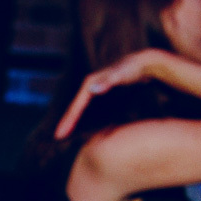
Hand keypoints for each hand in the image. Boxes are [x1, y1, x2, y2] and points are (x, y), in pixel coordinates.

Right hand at [52, 49, 175, 139]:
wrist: (143, 63)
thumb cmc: (132, 68)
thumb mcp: (121, 74)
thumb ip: (108, 81)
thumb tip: (92, 89)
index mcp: (90, 83)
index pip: (76, 105)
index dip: (68, 119)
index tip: (60, 133)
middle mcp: (90, 87)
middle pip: (75, 107)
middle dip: (67, 121)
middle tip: (57, 137)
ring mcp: (96, 91)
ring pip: (81, 109)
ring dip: (74, 120)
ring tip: (65, 135)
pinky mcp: (103, 95)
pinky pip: (90, 109)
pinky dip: (85, 118)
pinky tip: (84, 127)